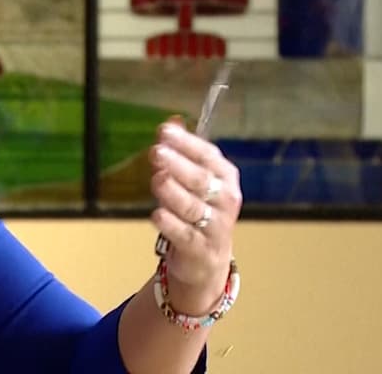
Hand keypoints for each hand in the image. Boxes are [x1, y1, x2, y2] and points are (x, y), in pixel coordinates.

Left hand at [148, 116, 241, 312]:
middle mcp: (225, 199)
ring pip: (192, 206)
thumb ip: (182, 150)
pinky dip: (170, 224)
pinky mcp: (201, 249)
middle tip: (156, 152)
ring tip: (157, 179)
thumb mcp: (194, 178)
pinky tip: (156, 214)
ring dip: (173, 192)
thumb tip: (172, 121)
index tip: (164, 131)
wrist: (205, 260)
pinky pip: (185, 234)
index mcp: (225, 176)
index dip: (185, 142)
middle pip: (200, 179)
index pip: (207, 154)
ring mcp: (216, 225)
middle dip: (177, 164)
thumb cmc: (198, 210)